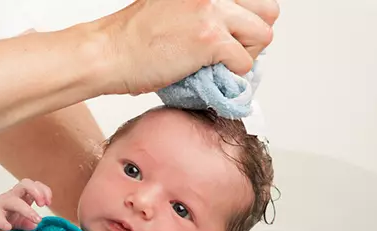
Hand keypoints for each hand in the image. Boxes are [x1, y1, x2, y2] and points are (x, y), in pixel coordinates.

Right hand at [0, 179, 51, 230]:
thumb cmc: (1, 217)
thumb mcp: (17, 220)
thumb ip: (27, 222)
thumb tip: (35, 225)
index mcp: (20, 196)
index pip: (35, 185)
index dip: (44, 190)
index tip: (48, 203)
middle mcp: (12, 197)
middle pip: (25, 184)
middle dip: (37, 192)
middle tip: (43, 205)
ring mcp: (1, 204)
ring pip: (14, 201)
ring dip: (27, 210)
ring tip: (37, 220)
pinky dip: (3, 222)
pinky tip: (8, 228)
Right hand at [97, 0, 278, 94]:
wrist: (108, 53)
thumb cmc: (132, 38)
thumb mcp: (172, 6)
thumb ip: (202, 10)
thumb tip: (230, 30)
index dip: (247, 20)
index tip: (234, 36)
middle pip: (269, 10)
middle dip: (254, 36)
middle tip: (230, 52)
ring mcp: (213, 12)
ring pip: (263, 36)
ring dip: (246, 56)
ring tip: (219, 65)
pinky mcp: (210, 40)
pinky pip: (243, 63)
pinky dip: (230, 77)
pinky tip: (207, 75)